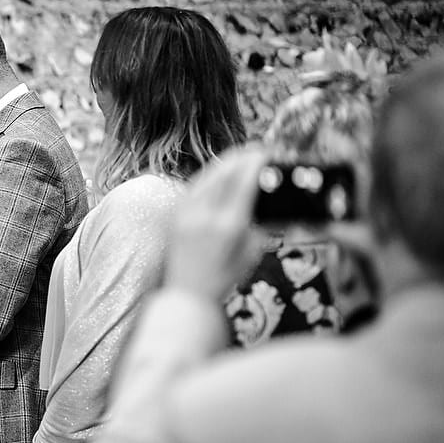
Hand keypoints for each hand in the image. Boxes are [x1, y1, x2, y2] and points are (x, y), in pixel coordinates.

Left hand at [166, 146, 269, 302]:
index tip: (267, 152)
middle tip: (258, 149)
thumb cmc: (225, 277)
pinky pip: (194, 186)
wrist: (188, 293)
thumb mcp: (252, 252)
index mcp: (229, 226)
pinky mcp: (176, 215)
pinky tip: (220, 170)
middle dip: (243, 156)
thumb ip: (260, 223)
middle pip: (225, 173)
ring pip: (208, 176)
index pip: (244, 183)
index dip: (256, 163)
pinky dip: (210, 174)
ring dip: (226, 161)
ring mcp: (187, 214)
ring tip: (242, 155)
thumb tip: (267, 197)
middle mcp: (205, 216)